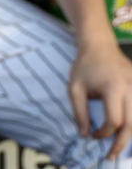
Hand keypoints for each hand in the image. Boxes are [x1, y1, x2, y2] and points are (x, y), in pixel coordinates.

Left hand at [69, 40, 131, 159]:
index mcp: (113, 88)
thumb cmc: (84, 67)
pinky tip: (128, 130)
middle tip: (111, 155)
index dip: (104, 132)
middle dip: (121, 143)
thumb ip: (79, 112)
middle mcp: (130, 88)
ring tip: (121, 147)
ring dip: (131, 135)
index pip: (114, 120)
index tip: (93, 135)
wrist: (99, 46)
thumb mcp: (75, 88)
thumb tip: (84, 134)